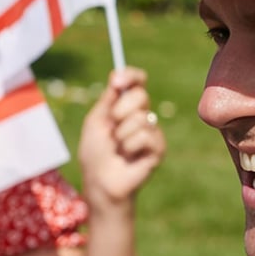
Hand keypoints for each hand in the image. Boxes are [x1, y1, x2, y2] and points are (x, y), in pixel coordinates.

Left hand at [77, 66, 165, 207]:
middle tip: (112, 126)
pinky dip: (130, 147)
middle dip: (120, 110)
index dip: (130, 76)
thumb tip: (117, 74)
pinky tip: (128, 157)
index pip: (137, 81)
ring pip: (141, 118)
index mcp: (126, 106)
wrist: (101, 182)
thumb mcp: (96, 121)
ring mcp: (152, 131)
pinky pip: (146, 135)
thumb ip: (107, 98)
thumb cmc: (95, 154)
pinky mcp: (159, 147)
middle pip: (141, 95)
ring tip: (118, 149)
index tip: (116, 79)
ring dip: (122, 135)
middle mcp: (143, 115)